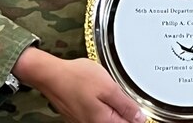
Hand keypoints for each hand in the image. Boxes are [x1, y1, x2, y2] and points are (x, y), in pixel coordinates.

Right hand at [12, 48, 144, 122]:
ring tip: (112, 91)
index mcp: (103, 122)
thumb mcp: (109, 88)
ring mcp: (85, 121)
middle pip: (118, 122)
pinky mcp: (80, 115)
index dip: (138, 117)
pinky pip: (98, 114)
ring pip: (108, 118)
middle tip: (125, 94)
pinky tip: (101, 93)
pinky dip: (104, 105)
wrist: (52, 75)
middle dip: (127, 112)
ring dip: (115, 108)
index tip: (140, 106)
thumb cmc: (77, 78)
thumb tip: (140, 118)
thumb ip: (125, 105)